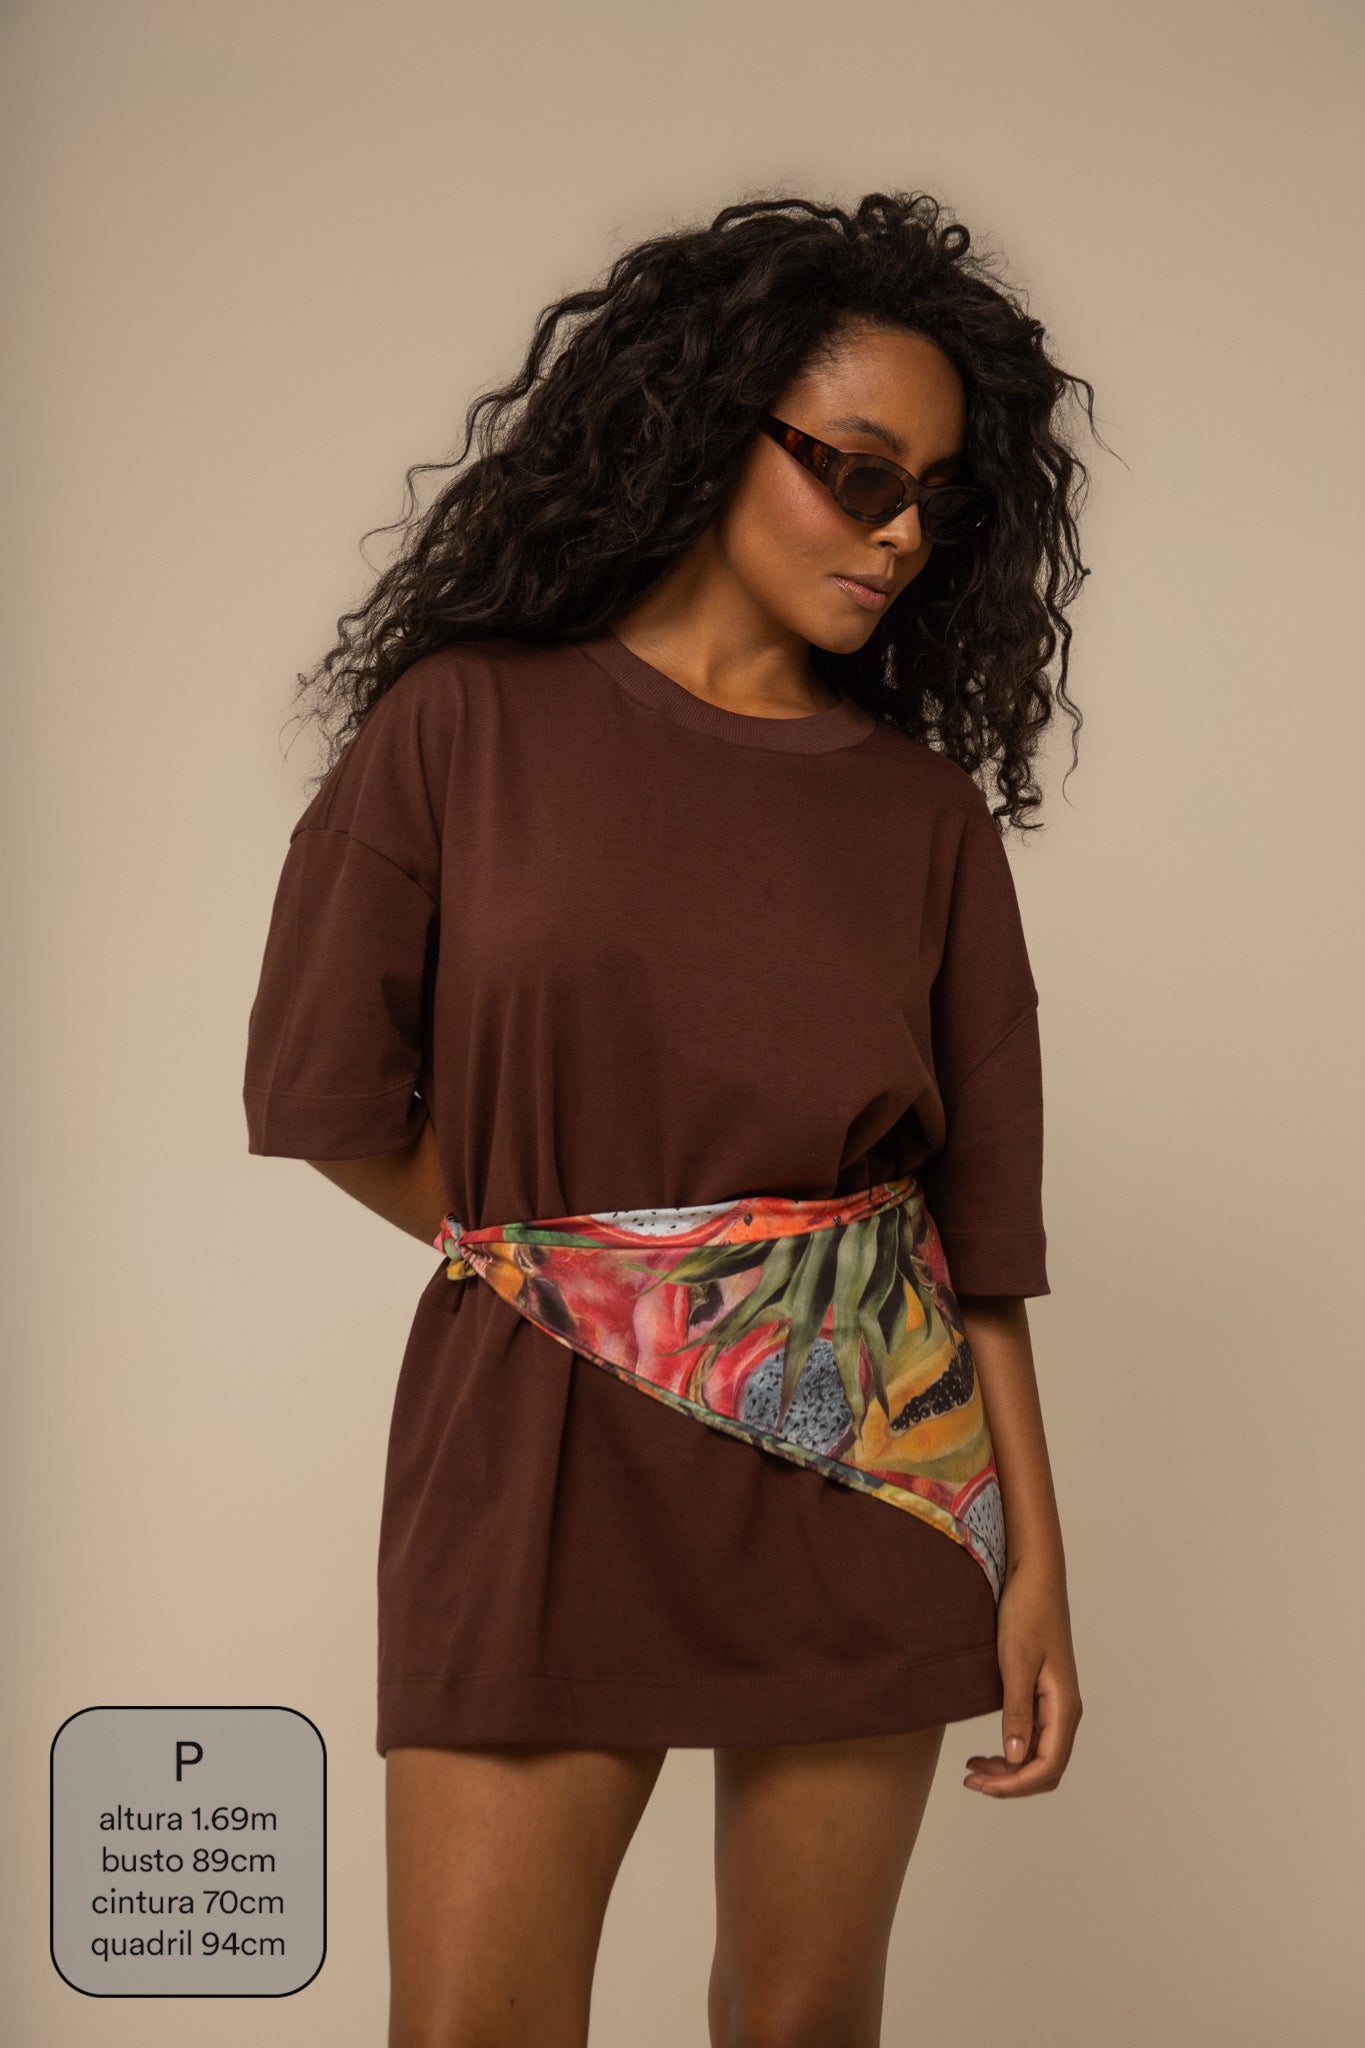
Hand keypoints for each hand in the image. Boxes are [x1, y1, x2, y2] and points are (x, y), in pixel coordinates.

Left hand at [963, 1561, 1081, 1796]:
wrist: (1034, 1576)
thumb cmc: (1027, 1612)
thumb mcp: (1017, 1662)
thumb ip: (1017, 1712)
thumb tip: (1014, 1758)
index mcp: (1064, 1707)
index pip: (1047, 1766)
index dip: (1015, 1785)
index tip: (981, 1785)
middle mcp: (1065, 1710)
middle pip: (1046, 1769)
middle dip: (1011, 1783)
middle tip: (971, 1781)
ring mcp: (1055, 1703)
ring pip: (1038, 1755)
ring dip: (1009, 1770)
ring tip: (973, 1770)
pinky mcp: (1043, 1693)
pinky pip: (1032, 1736)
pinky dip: (1010, 1750)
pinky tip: (988, 1750)